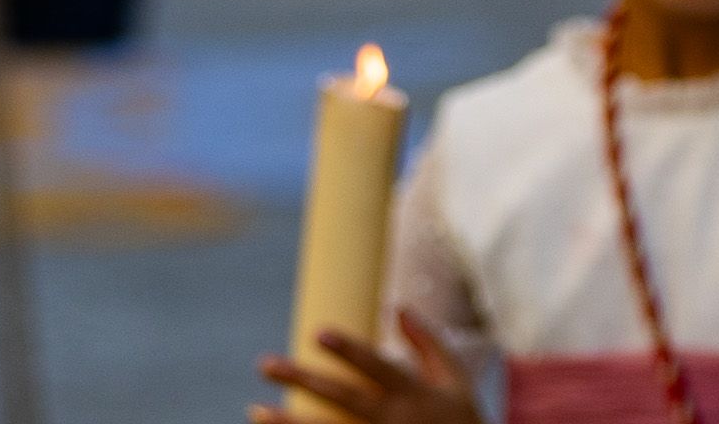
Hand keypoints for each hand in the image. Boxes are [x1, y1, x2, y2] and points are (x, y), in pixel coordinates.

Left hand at [252, 316, 482, 423]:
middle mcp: (393, 422)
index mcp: (414, 395)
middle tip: (265, 363)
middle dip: (303, 380)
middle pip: (341, 399)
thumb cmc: (463, 421)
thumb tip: (398, 306)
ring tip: (255, 410)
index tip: (318, 333)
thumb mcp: (455, 381)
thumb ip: (429, 343)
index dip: (349, 350)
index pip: (377, 367)